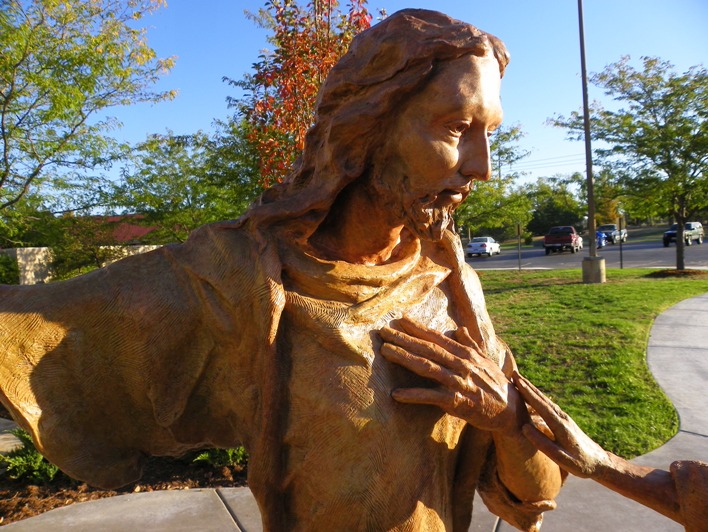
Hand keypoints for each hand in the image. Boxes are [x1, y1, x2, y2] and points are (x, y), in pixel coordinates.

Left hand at [379, 316, 524, 434]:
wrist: (511, 411)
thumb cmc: (496, 384)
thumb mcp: (485, 360)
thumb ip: (470, 344)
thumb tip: (460, 329)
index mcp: (465, 354)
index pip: (437, 337)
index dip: (418, 327)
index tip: (400, 318)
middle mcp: (460, 364)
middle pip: (427, 349)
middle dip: (404, 339)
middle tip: (383, 331)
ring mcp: (458, 382)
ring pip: (427, 367)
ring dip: (404, 359)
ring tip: (385, 352)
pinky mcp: (456, 402)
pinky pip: (431, 397)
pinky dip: (414, 395)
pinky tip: (396, 394)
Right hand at [512, 371, 611, 478]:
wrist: (599, 462)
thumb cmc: (579, 463)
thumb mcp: (560, 457)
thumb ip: (542, 443)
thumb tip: (524, 427)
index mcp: (560, 425)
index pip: (540, 405)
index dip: (527, 393)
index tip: (516, 382)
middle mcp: (561, 417)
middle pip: (542, 398)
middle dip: (527, 386)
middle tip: (514, 374)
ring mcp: (564, 417)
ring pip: (545, 400)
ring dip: (532, 389)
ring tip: (520, 380)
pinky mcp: (564, 420)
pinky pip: (548, 404)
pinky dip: (538, 396)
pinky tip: (534, 395)